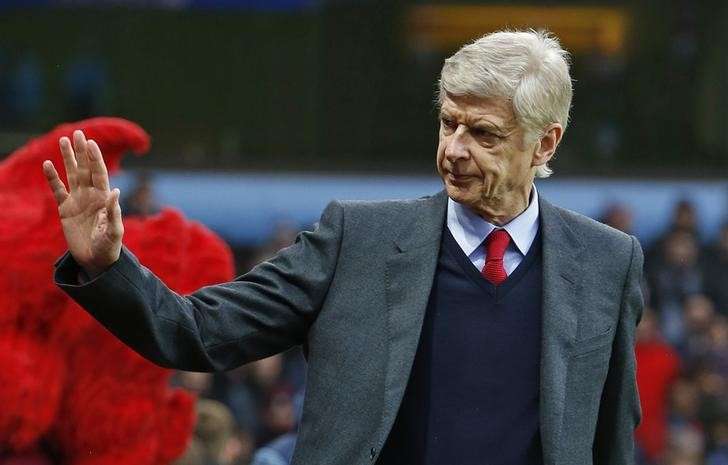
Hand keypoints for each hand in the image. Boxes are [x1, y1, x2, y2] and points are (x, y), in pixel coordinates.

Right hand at [43, 130, 122, 276]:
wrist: (96, 260)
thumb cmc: (109, 247)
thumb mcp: (114, 231)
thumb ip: (114, 212)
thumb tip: (115, 191)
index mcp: (104, 198)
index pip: (100, 173)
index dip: (95, 158)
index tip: (90, 143)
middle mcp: (91, 195)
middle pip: (86, 168)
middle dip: (82, 151)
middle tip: (78, 133)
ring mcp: (78, 200)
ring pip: (72, 174)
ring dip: (68, 158)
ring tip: (63, 140)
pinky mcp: (65, 209)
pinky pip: (57, 190)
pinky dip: (52, 178)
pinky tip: (48, 164)